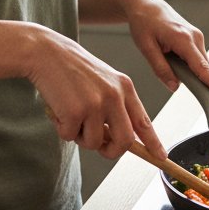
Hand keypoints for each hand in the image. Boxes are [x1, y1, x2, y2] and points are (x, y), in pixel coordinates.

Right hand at [28, 33, 167, 160]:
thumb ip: (114, 106)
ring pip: (93, 143)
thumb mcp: (103, 81)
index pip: (143, 122)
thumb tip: (117, 138)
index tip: (161, 157)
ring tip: (70, 114)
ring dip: (79, 137)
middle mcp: (114, 96)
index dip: (153, 143)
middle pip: (124, 141)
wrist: (47, 52)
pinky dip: (61, 129)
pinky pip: (69, 137)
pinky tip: (58, 109)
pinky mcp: (76, 111)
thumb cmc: (72, 68)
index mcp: (125, 87)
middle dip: (111, 151)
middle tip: (100, 147)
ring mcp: (96, 104)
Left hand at [120, 0, 208, 102]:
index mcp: (183, 39)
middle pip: (203, 67)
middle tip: (190, 91)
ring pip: (200, 63)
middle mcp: (195, 37)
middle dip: (200, 83)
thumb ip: (160, 68)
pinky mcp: (195, 38)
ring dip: (191, 72)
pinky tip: (173, 59)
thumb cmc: (144, 23)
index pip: (200, 66)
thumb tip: (174, 87)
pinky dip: (190, 65)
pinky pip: (196, 58)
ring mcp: (197, 36)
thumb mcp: (146, 48)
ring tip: (168, 62)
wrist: (146, 5)